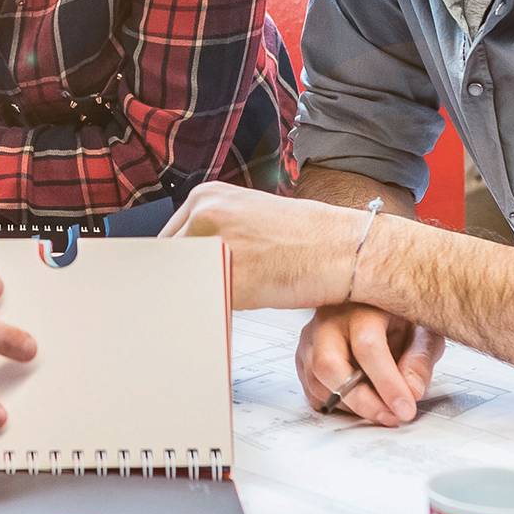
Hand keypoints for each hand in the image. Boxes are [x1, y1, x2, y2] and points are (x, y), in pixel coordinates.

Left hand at [162, 181, 364, 308]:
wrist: (345, 249)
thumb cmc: (307, 240)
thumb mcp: (250, 219)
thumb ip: (215, 234)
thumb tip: (188, 264)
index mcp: (206, 196)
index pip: (168, 239)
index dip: (177, 268)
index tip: (181, 284)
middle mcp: (204, 213)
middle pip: (168, 261)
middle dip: (181, 283)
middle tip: (195, 299)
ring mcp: (214, 243)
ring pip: (180, 283)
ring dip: (192, 299)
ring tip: (214, 308)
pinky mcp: (227, 276)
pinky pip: (202, 304)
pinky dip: (209, 314)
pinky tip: (226, 317)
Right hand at [296, 303, 444, 425]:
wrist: (377, 301)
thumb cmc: (399, 313)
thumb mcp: (423, 329)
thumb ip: (419, 359)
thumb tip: (411, 391)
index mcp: (361, 306)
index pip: (367, 347)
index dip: (386, 383)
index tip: (405, 408)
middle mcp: (329, 319)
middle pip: (327, 365)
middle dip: (360, 401)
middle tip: (389, 417)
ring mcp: (311, 337)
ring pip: (316, 381)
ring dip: (350, 405)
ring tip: (381, 408)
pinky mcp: (304, 355)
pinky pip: (312, 388)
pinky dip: (336, 403)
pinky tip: (361, 400)